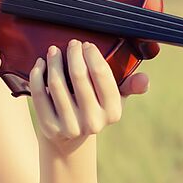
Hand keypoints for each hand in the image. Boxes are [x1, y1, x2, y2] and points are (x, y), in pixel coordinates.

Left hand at [28, 39, 148, 151]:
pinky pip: (40, 94)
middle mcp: (94, 122)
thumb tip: (144, 79)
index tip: (87, 45)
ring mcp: (70, 126)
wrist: (70, 138)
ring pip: (57, 83)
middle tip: (71, 43)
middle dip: (73, 53)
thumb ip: (131, 86)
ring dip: (54, 61)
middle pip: (78, 76)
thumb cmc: (95, 107)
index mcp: (113, 111)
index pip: (101, 75)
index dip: (92, 55)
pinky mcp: (50, 128)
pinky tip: (40, 64)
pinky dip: (38, 75)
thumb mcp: (115, 98)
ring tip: (54, 51)